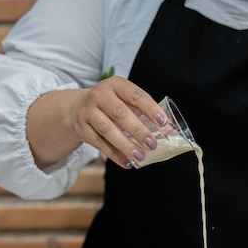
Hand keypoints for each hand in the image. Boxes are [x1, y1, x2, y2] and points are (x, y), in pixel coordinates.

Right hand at [27, 76, 167, 168]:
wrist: (78, 108)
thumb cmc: (112, 105)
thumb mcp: (126, 102)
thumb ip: (146, 113)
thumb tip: (170, 130)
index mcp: (116, 85)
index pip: (136, 95)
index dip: (150, 108)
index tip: (163, 122)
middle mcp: (100, 95)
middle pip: (120, 113)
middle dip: (138, 130)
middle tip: (152, 144)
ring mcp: (88, 111)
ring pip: (108, 130)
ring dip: (126, 145)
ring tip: (140, 156)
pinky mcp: (82, 128)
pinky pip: (99, 143)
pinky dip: (114, 154)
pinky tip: (127, 162)